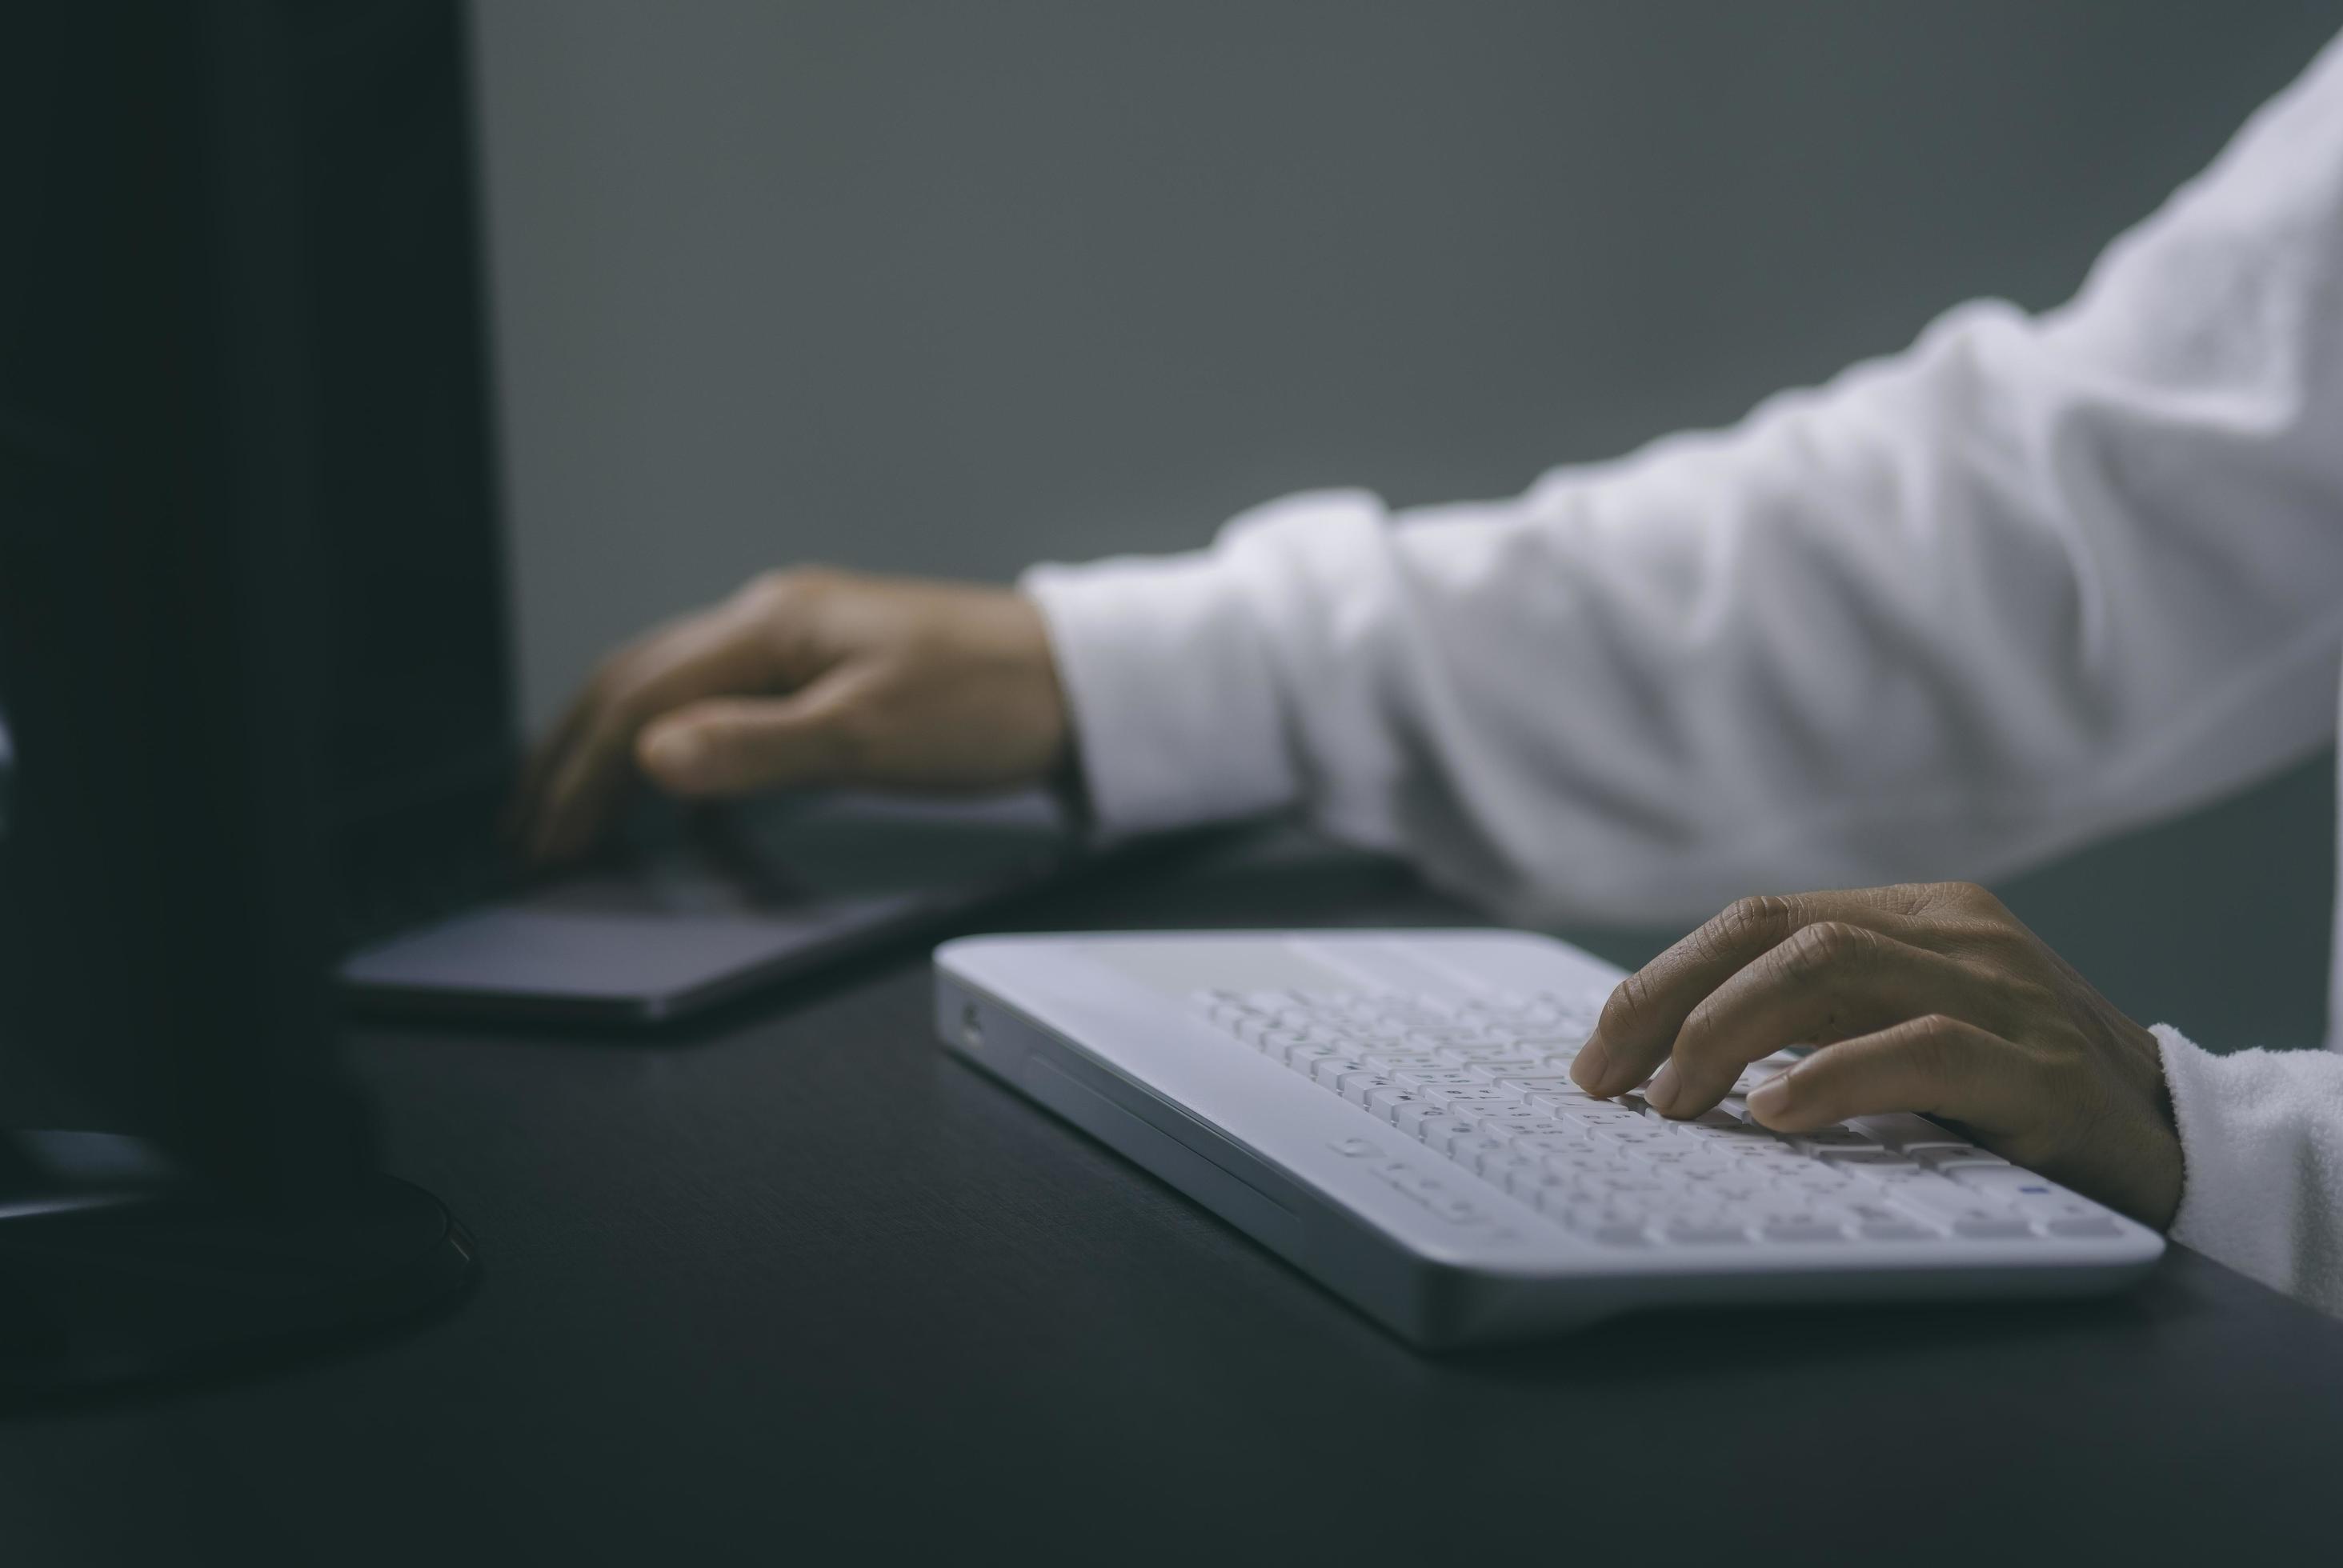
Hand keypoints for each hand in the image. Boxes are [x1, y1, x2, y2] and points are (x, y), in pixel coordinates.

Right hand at [514, 568, 1070, 863]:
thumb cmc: (990, 700)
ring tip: (576, 819)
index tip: (550, 840)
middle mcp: (774, 626)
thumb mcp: (868, 736)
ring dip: (617, 759)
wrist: (1079, 686)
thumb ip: (755, 749)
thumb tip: (650, 759)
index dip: (580, 772)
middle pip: (636, 686)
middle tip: (529, 831)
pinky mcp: (829, 681)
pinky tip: (685, 807)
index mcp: (771, 626)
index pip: (638, 696)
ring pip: (674, 698)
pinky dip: (686, 763)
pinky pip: (727, 715)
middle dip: (571, 758)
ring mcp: (800, 650)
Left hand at [1568, 882, 2181, 1225]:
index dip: (1661, 981)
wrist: (2183, 1149)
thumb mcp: (1909, 1036)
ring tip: (1673, 1103)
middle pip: (1772, 934)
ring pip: (1830, 969)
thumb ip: (1818, 1024)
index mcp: (1917, 917)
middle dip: (1667, 1003)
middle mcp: (1959, 936)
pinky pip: (1924, 1049)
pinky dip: (1835, 1075)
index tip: (1597, 1054)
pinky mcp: (2050, 1074)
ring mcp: (2009, 995)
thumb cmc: (2017, 1100)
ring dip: (1724, 1035)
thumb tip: (1663, 1060)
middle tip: (1607, 1080)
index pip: (1756, 921)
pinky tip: (1775, 1113)